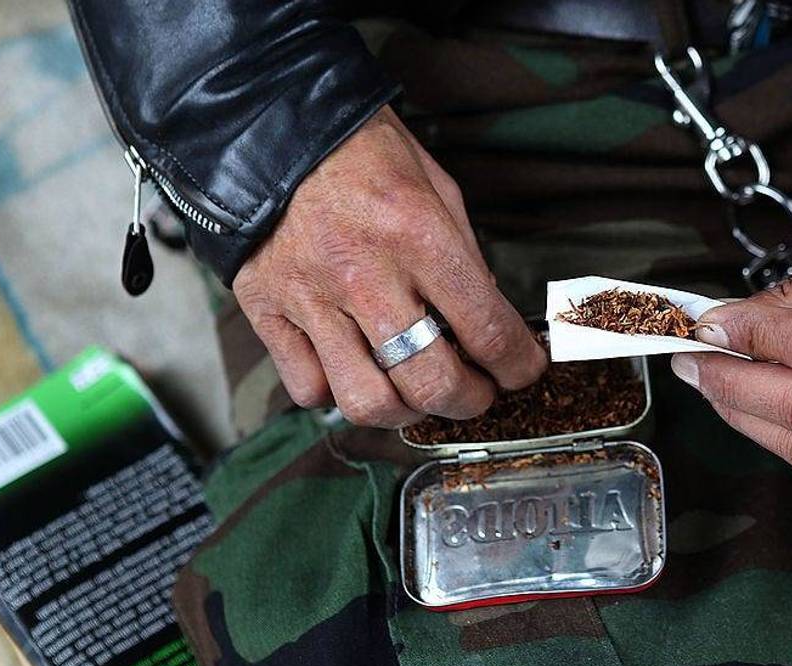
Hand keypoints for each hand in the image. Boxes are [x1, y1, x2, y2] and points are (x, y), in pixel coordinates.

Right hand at [233, 107, 546, 425]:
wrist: (272, 127)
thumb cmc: (362, 153)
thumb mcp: (436, 187)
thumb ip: (464, 258)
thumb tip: (485, 322)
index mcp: (417, 235)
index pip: (486, 330)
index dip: (517, 365)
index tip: (523, 371)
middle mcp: (364, 274)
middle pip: (431, 382)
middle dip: (470, 401)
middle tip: (477, 394)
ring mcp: (311, 298)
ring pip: (367, 401)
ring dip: (406, 413)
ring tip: (418, 395)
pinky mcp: (268, 310)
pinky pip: (308, 388)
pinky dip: (337, 392)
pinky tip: (354, 368)